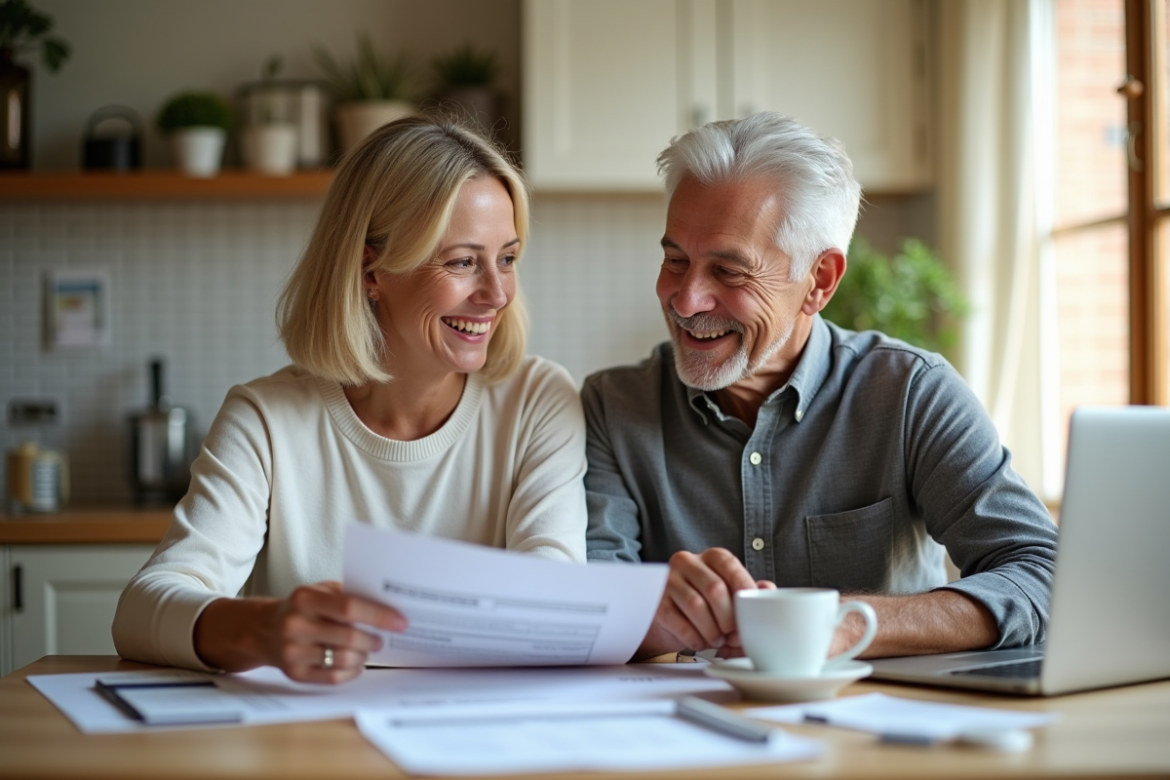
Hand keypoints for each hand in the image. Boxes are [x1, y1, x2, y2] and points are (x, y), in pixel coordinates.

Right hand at [194, 581, 406, 683]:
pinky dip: (351, 671)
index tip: (400, 622)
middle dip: (372, 640)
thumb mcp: (319, 591)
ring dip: (363, 656)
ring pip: (343, 659)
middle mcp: (296, 625)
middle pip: (349, 637)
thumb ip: (348, 595)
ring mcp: (293, 652)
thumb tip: (388, 605)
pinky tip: (354, 663)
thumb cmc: (303, 608)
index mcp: (305, 599)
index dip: (379, 616)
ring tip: (366, 650)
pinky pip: (333, 678)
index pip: (350, 607)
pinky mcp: (294, 674)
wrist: (263, 630)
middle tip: (381, 640)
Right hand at [636, 548, 767, 658]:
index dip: (743, 591)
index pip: (730, 566)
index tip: (752, 613)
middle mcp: (688, 562)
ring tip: (717, 640)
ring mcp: (669, 580)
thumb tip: (768, 590)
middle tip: (733, 635)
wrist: (671, 617)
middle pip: (714, 588)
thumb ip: (750, 591)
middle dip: (728, 618)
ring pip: (695, 606)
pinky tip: (700, 642)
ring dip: (711, 630)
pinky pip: (677, 622)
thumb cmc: (708, 603)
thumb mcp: (731, 595)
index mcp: (712, 557)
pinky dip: (694, 638)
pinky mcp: (657, 602)